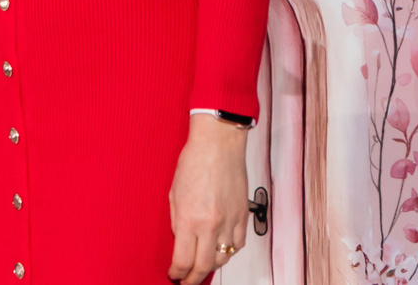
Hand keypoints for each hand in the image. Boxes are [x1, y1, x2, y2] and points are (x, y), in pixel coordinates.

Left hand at [167, 114, 249, 283]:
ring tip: (201, 267)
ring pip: (223, 258)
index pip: (184, 260)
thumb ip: (177, 221)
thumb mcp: (174, 193)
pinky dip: (228, 252)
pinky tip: (220, 251)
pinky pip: (238, 245)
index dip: (178, 273)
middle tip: (187, 281)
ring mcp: (230, 223)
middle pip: (204, 266)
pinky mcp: (243, 217)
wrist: (218, 146)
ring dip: (211, 266)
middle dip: (194, 278)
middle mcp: (212, 225)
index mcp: (190, 219)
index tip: (174, 275)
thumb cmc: (194, 162)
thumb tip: (180, 240)